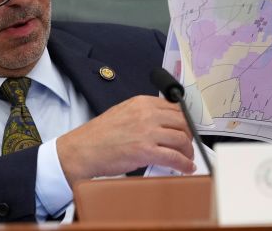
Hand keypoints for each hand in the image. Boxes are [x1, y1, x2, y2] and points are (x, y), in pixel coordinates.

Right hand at [55, 95, 194, 186]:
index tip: (186, 129)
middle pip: (182, 122)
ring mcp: (147, 132)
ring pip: (182, 139)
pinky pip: (175, 157)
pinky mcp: (146, 151)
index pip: (174, 107)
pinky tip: (185, 167)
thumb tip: (162, 122)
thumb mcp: (122, 113)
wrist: (83, 150)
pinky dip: (184, 164)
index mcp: (141, 103)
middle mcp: (146, 114)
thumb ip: (143, 114)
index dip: (183, 120)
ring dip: (188, 151)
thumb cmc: (98, 135)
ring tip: (186, 158)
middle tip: (187, 145)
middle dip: (189, 135)